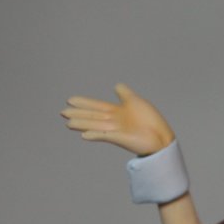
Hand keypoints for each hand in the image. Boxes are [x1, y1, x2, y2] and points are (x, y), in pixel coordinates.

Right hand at [60, 83, 174, 155]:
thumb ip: (124, 93)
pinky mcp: (120, 139)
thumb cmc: (150, 120)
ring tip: (68, 123)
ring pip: (95, 125)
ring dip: (81, 124)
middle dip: (78, 114)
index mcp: (116, 112)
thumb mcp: (135, 101)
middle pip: (92, 116)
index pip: (96, 106)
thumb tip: (116, 85)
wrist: (161, 136)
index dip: (84, 102)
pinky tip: (84, 135)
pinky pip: (105, 136)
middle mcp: (113, 121)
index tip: (70, 100)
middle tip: (62, 112)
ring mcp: (116, 131)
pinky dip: (95, 135)